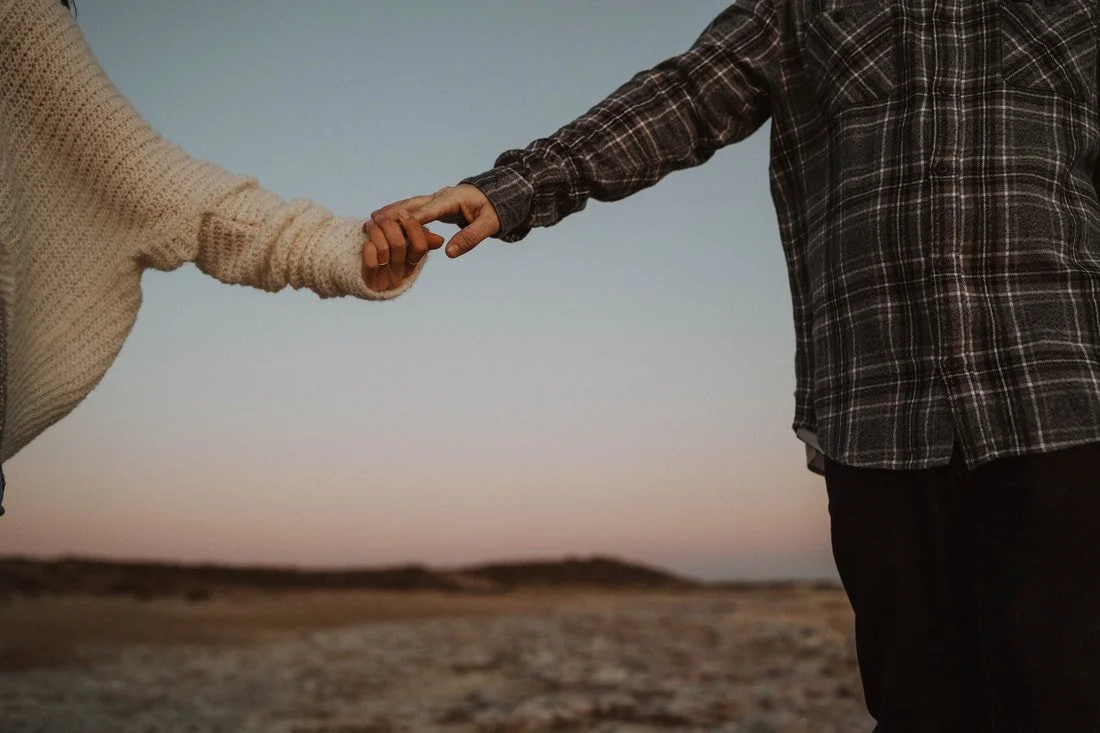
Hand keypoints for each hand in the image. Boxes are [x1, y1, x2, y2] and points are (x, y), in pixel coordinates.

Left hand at [361, 210, 443, 291]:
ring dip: (375, 232)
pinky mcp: (370, 284)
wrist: (353, 269)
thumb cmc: (380, 253)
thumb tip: (440, 240)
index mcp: (412, 264)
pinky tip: (365, 241)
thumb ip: (416, 239)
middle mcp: (401, 274)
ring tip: (369, 225)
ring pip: (383, 250)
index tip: (402, 212)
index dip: (412, 227)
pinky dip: (368, 249)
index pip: (420, 246)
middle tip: (379, 217)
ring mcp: (385, 280)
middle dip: (388, 225)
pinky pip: (371, 265)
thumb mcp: (400, 244)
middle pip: (399, 245)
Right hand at [372, 184, 500, 257]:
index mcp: (453, 200)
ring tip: (373, 218)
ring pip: (410, 204)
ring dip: (392, 211)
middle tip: (374, 220)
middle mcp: (441, 196)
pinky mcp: (434, 204)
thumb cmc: (494, 211)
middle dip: (394, 212)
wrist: (495, 196)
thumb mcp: (489, 225)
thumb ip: (470, 237)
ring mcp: (436, 198)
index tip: (394, 227)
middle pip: (414, 204)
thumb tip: (449, 253)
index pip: (429, 211)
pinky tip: (385, 218)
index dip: (411, 220)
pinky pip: (414, 209)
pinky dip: (399, 213)